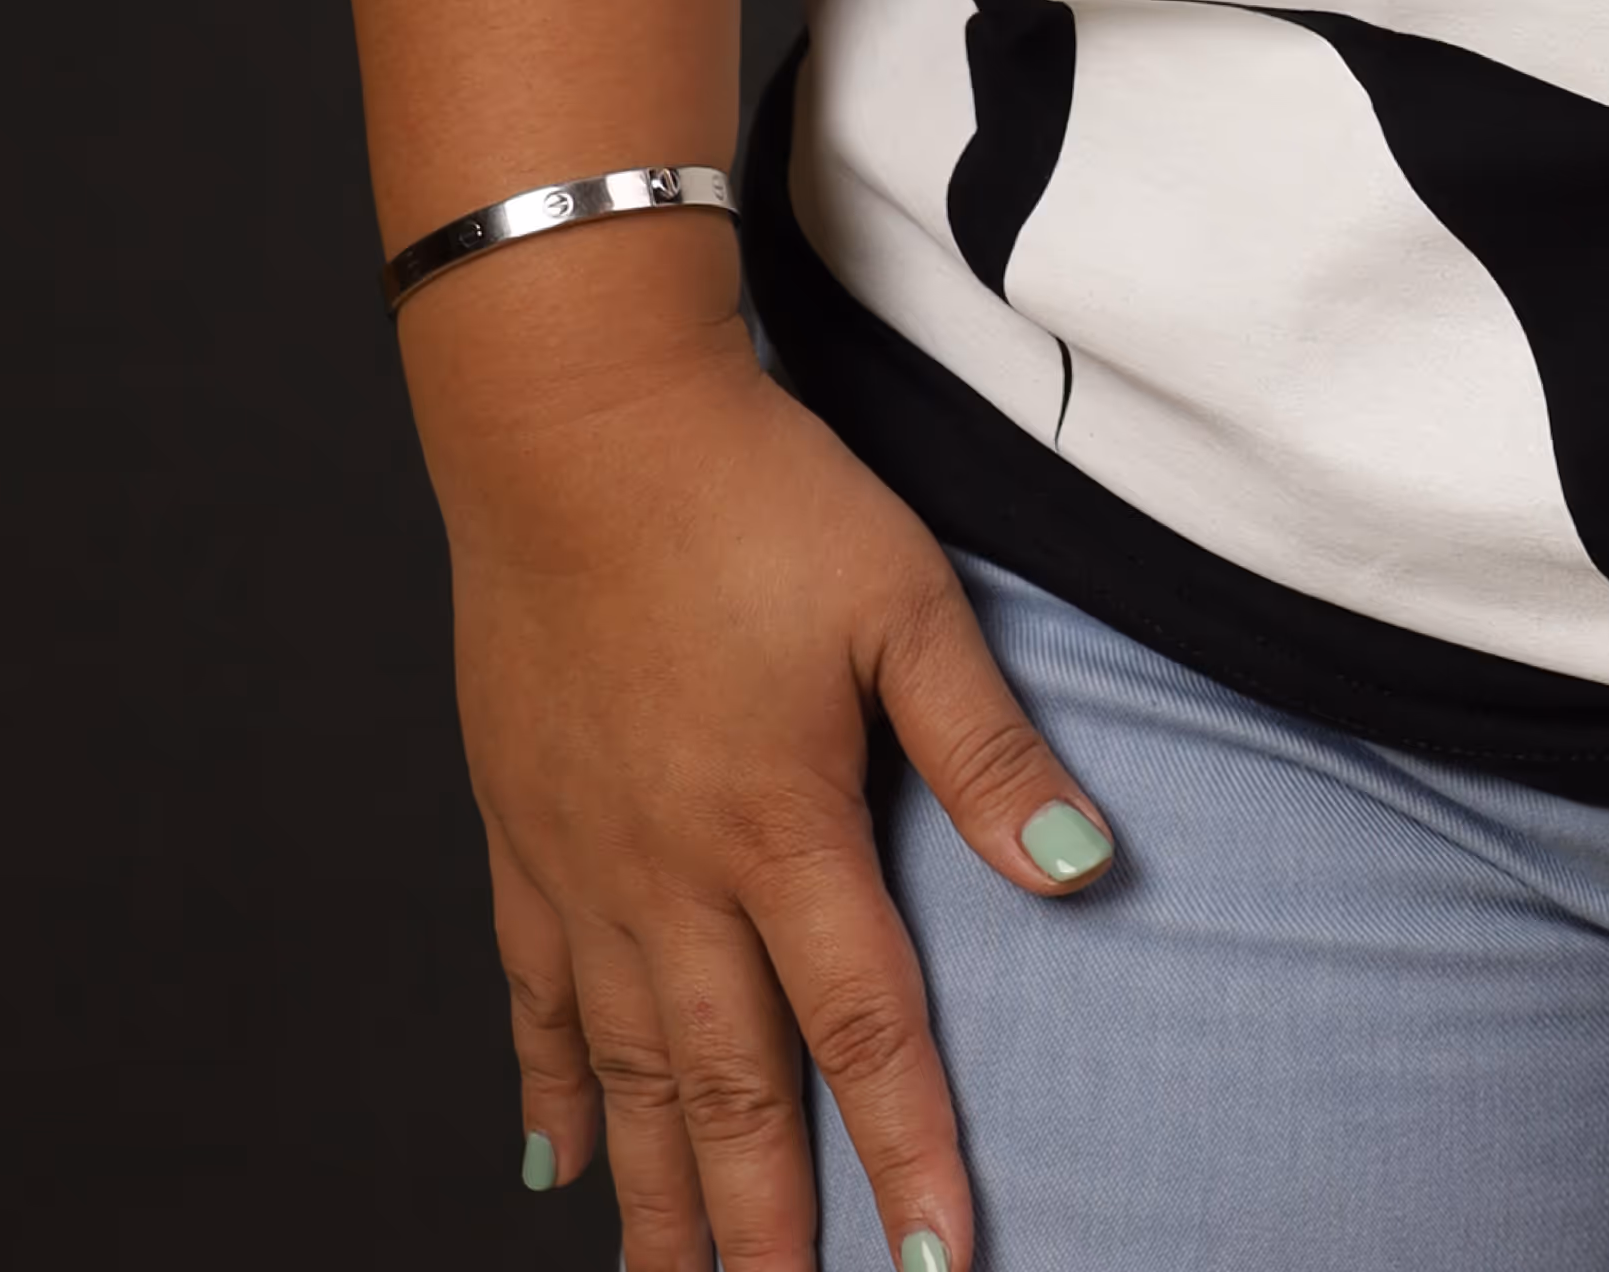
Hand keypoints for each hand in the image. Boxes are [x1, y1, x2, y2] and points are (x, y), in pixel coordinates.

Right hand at [405, 242, 1111, 1269]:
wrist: (573, 420)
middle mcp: (672, 875)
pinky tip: (561, 1168)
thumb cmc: (751, 494)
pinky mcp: (521, 829)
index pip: (861, 1031)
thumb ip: (988, 748)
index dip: (905, 1156)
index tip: (938, 1264)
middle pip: (729, 1092)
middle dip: (761, 1233)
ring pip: (625, 1075)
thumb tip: (1087, 873)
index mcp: (780, 826)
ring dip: (660, 1200)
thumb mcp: (902, 600)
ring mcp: (584, 862)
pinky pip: (534, 996)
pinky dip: (550, 1093)